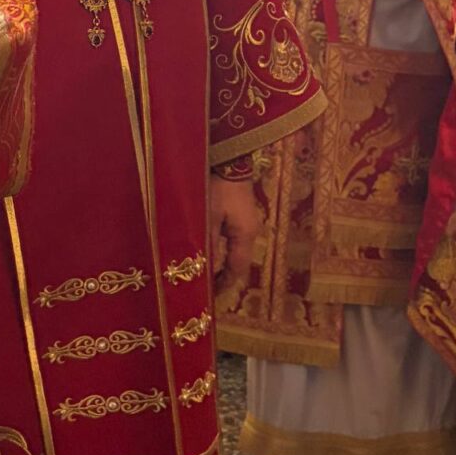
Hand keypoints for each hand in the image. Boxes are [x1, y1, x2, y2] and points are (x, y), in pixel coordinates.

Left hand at [209, 175, 260, 294]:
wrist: (230, 158)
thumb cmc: (217, 186)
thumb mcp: (208, 216)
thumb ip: (207, 244)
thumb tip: (204, 271)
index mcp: (245, 235)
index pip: (238, 270)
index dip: (225, 285)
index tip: (209, 297)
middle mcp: (251, 232)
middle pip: (239, 263)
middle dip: (223, 276)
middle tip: (204, 286)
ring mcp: (249, 222)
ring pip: (236, 251)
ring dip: (222, 262)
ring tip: (204, 271)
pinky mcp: (242, 214)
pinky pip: (234, 239)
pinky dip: (223, 249)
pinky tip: (209, 249)